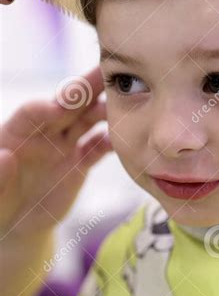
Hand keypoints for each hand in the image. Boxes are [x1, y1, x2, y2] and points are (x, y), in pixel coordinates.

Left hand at [0, 65, 112, 240]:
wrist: (17, 223)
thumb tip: (4, 157)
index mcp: (16, 133)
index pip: (33, 112)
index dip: (48, 107)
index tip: (60, 107)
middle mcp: (42, 132)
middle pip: (67, 105)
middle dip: (86, 88)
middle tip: (106, 71)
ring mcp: (64, 145)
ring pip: (87, 120)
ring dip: (106, 109)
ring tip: (129, 101)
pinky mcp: (80, 162)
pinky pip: (99, 148)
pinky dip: (113, 142)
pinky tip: (128, 137)